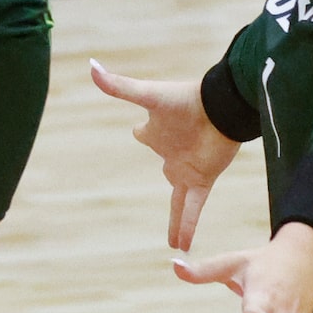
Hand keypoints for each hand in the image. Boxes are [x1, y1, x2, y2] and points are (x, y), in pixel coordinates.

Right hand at [89, 59, 241, 252]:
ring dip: (176, 217)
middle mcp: (169, 151)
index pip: (144, 134)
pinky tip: (180, 247)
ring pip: (177, 198)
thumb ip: (118, 85)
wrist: (223, 109)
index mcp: (154, 130)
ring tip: (173, 240)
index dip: (145, 132)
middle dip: (167, 167)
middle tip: (169, 173)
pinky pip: (189, 208)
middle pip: (164, 163)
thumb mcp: (147, 95)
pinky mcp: (200, 180)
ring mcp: (184, 169)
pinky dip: (184, 226)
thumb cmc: (184, 99)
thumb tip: (90, 66)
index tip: (141, 132)